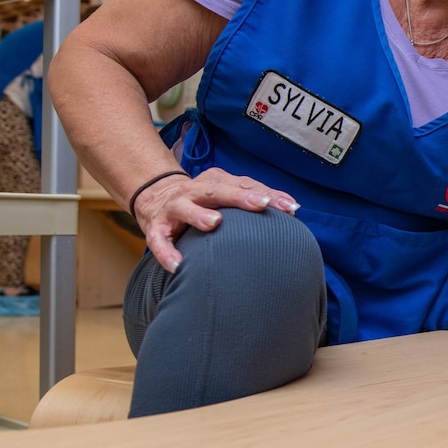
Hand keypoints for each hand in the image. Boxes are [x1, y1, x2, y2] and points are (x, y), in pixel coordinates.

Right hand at [133, 167, 298, 272]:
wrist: (154, 197)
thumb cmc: (202, 200)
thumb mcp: (225, 193)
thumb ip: (254, 198)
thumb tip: (294, 208)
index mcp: (215, 182)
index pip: (244, 185)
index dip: (267, 194)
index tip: (290, 206)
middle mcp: (194, 191)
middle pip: (217, 191)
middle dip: (239, 197)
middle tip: (262, 203)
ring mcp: (173, 208)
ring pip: (185, 208)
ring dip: (199, 215)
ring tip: (215, 223)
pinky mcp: (155, 227)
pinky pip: (159, 241)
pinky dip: (166, 253)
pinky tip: (178, 266)